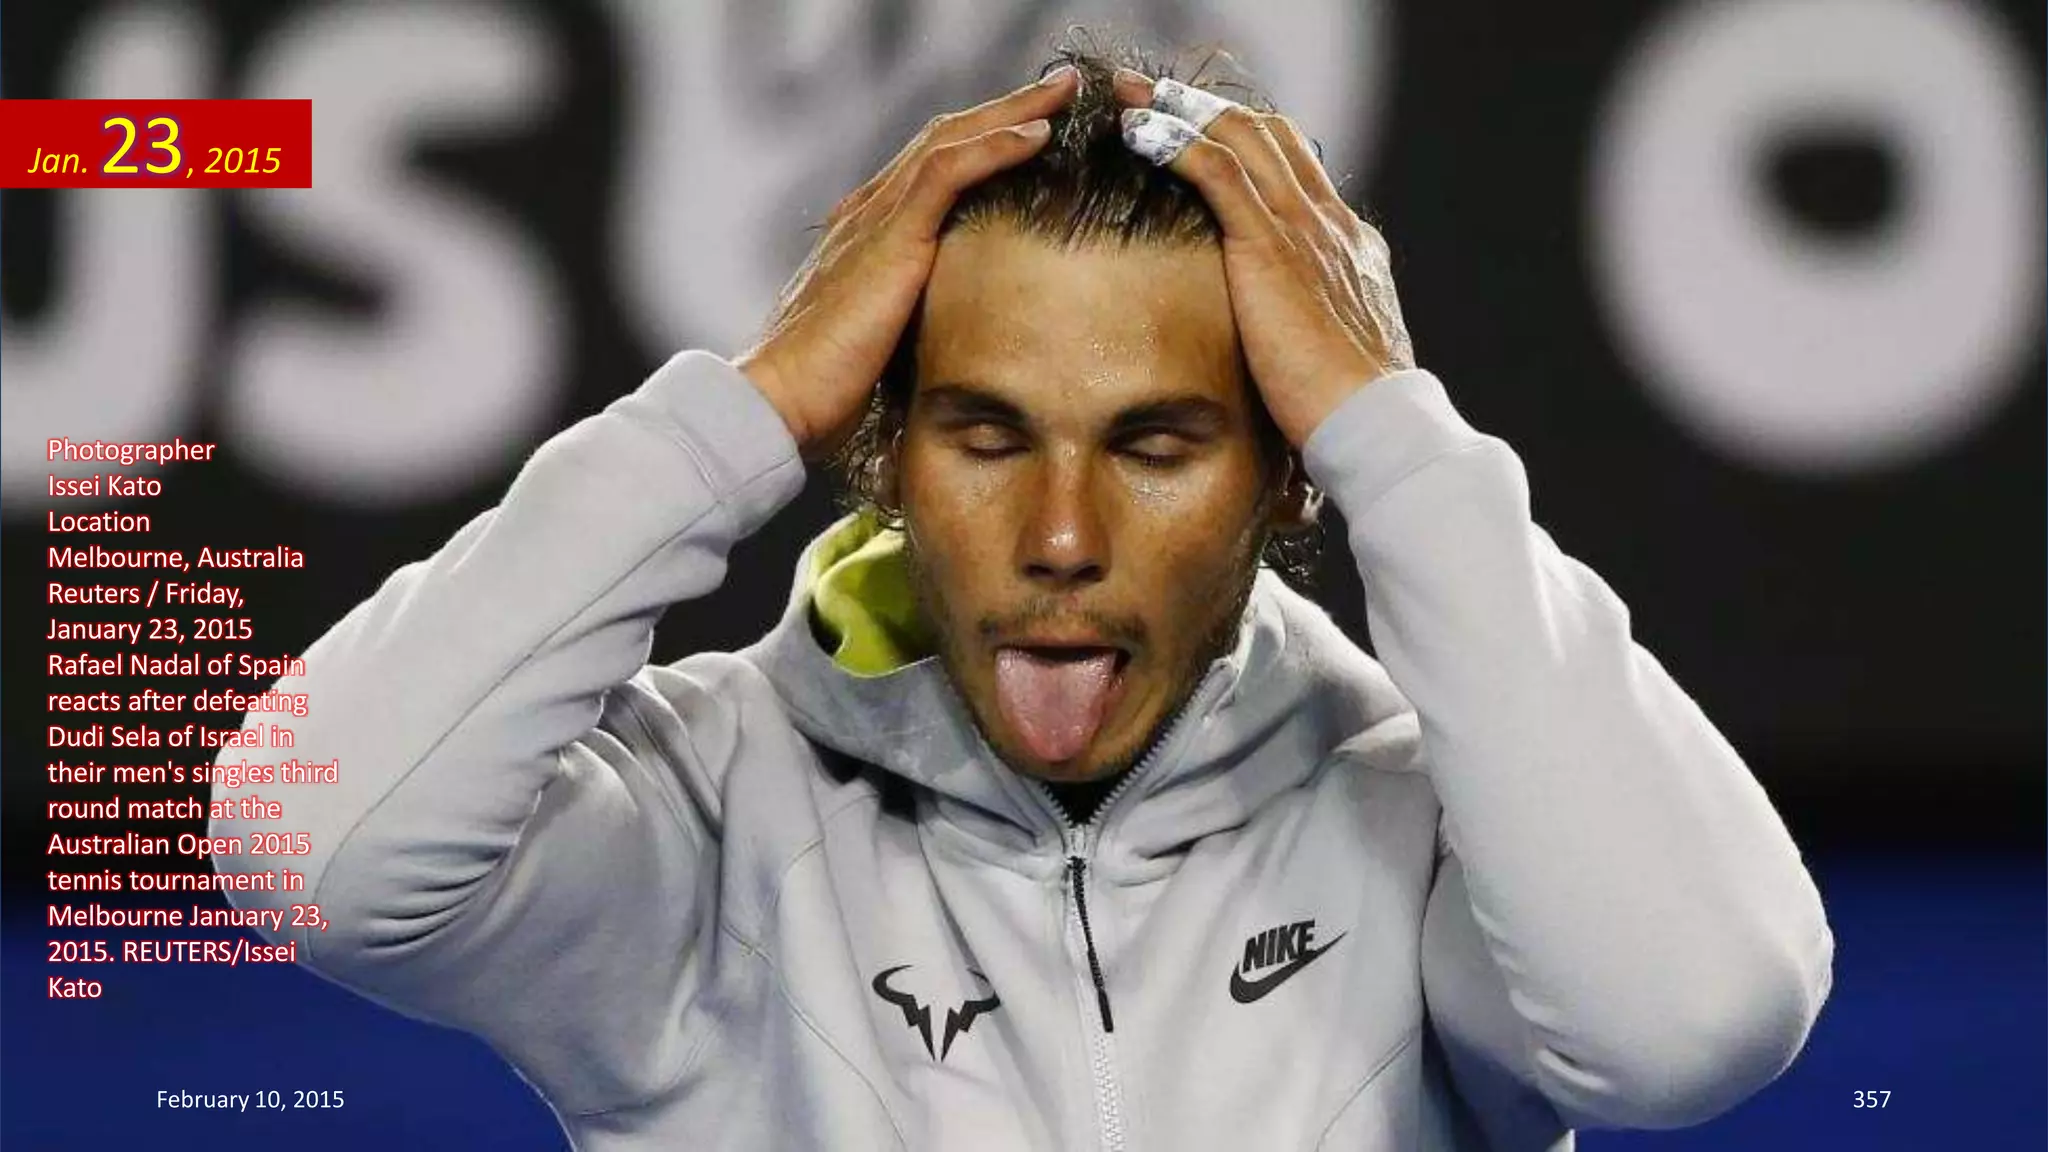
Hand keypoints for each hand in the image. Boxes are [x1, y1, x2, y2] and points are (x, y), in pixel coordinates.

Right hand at [736, 68, 1080, 458]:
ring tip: (1060, 92)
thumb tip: (962, 336)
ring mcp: (875, 220)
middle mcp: (868, 213)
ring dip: (1010, 111)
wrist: (780, 400)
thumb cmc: (826, 389)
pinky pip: (945, 172)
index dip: (981, 141)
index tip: (1033, 127)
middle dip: (1005, 109)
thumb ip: (916, 321)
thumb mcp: (884, 343)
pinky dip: (993, 147)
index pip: (931, 168)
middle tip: (1060, 86)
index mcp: (867, 235)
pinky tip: (1034, 136)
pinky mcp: (888, 239)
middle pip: (944, 139)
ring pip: (949, 140)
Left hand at [1111, 70, 1413, 447]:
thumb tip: (1279, 349)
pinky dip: (1175, 141)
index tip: (1201, 130)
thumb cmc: (1347, 410)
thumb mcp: (1331, 354)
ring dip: (1180, 108)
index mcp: (1348, 246)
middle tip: (1154, 93)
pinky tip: (1137, 131)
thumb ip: (1306, 332)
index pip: (1297, 166)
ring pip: (1240, 136)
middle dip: (1206, 106)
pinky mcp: (1269, 247)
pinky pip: (1217, 170)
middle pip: (1268, 134)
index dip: (1247, 140)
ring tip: (1131, 96)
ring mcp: (1303, 228)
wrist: (1373, 421)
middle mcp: (1329, 223)